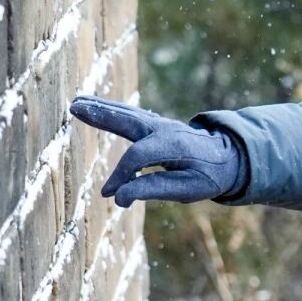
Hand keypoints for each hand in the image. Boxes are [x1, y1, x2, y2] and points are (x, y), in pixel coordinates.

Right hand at [70, 97, 246, 205]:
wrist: (227, 157)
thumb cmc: (207, 176)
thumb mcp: (187, 189)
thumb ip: (153, 190)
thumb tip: (119, 197)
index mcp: (173, 145)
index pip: (137, 157)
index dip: (120, 175)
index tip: (108, 193)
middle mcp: (164, 129)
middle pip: (128, 120)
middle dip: (101, 115)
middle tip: (75, 108)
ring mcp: (159, 123)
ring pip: (126, 113)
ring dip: (101, 107)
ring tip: (76, 103)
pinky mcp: (155, 123)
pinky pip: (129, 114)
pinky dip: (110, 109)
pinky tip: (93, 105)